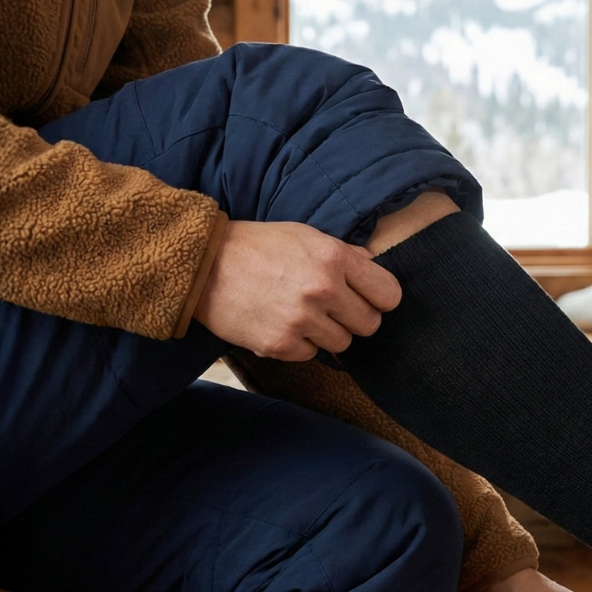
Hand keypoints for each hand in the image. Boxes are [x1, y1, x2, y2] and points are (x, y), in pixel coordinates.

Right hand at [194, 220, 401, 359]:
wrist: (203, 265)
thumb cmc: (258, 246)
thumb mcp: (306, 236)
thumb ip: (344, 254)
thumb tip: (373, 268)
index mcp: (333, 258)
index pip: (388, 294)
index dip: (380, 298)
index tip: (368, 298)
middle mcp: (321, 290)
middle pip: (369, 324)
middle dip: (355, 317)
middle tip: (332, 307)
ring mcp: (301, 320)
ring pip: (342, 343)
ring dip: (327, 332)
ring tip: (302, 313)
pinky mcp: (280, 345)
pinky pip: (311, 355)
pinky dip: (300, 344)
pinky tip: (281, 323)